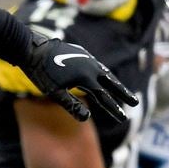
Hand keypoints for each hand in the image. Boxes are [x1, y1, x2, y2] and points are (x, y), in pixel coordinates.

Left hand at [21, 32, 136, 121]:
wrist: (33, 49)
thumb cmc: (42, 74)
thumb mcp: (54, 92)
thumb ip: (71, 105)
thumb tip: (87, 118)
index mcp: (86, 78)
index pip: (103, 97)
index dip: (113, 108)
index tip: (123, 118)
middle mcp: (91, 67)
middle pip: (112, 83)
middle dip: (123, 94)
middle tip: (135, 103)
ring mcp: (87, 58)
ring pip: (105, 73)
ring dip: (114, 82)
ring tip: (122, 91)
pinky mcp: (82, 53)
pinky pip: (97, 65)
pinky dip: (103, 73)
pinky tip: (102, 77)